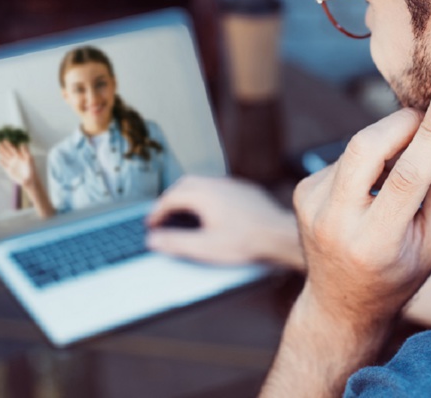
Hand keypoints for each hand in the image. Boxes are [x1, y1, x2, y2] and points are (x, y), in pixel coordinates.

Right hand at [0, 141, 36, 187]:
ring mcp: (12, 165)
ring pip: (5, 158)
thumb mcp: (29, 159)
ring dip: (1, 154)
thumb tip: (22, 143)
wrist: (29, 179)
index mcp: (19, 156)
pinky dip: (1, 163)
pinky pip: (4, 165)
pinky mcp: (9, 171)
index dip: (8, 145)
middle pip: (7, 152)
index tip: (4, 140)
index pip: (12, 149)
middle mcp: (15, 159)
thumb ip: (25, 151)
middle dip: (3, 148)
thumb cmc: (31, 168)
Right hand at [146, 176, 301, 267]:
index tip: (151, 223)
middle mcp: (216, 184)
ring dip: (188, 195)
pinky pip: (218, 187)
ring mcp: (232, 185)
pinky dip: (206, 195)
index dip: (157, 211)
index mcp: (203, 195)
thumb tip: (153, 240)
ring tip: (183, 212)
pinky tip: (211, 210)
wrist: (279, 235)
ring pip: (202, 183)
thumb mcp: (204, 248)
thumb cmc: (246, 241)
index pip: (170, 198)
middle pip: (184, 185)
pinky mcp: (245, 190)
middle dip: (170, 198)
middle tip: (163, 214)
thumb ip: (176, 242)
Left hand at [260, 84, 430, 396]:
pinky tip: (374, 182)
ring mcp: (310, 205)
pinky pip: (343, 158)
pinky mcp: (302, 191)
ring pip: (355, 148)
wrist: (340, 301)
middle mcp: (333, 222)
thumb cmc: (397, 273)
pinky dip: (367, 159)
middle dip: (402, 121)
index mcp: (374, 243)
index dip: (430, 133)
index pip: (406, 176)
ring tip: (404, 163)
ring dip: (387, 142)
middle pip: (365, 147)